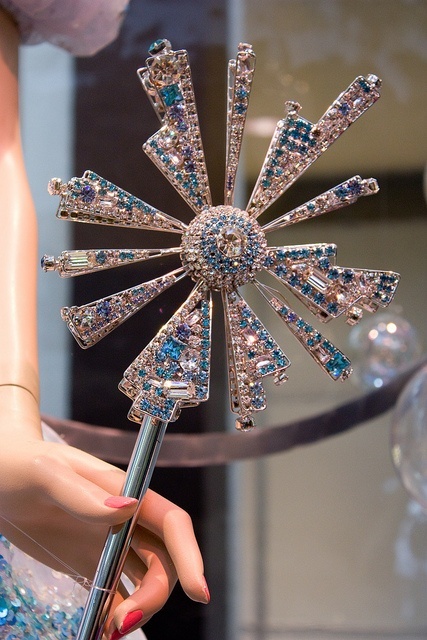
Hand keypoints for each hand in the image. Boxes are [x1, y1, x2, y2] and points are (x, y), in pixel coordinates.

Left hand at [0, 386, 208, 638]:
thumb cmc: (19, 464)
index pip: (173, 523)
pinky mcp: (91, 564)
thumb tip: (128, 509)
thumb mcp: (46, 473)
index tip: (198, 593)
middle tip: (121, 622)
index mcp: (126, 490)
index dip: (191, 555)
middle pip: (164, 561)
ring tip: (107, 630)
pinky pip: (116, 593)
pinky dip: (115, 615)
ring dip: (138, 610)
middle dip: (155, 595)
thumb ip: (83, 493)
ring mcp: (110, 543)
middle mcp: (126, 518)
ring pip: (146, 581)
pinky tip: (99, 628)